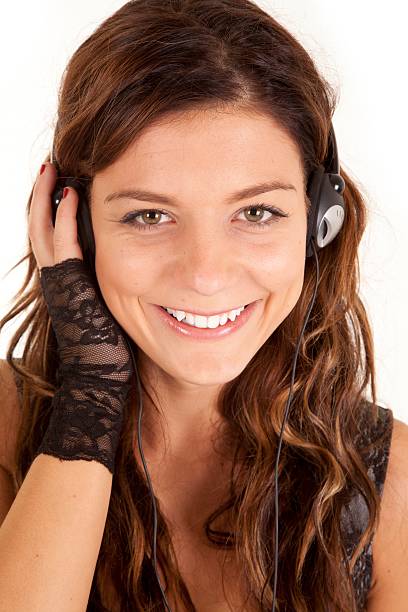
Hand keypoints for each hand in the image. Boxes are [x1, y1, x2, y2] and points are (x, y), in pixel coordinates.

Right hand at [28, 162, 133, 472]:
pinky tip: (71, 194)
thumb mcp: (116, 307)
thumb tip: (147, 264)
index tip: (72, 181)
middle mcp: (58, 276)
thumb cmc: (114, 349)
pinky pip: (60, 245)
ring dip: (48, 198)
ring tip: (54, 169)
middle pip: (44, 225)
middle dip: (48, 194)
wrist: (102, 379)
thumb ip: (122, 282)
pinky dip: (62, 219)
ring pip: (45, 229)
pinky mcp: (66, 286)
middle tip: (55, 166)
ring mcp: (58, 280)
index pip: (58, 233)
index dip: (60, 207)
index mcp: (69, 279)